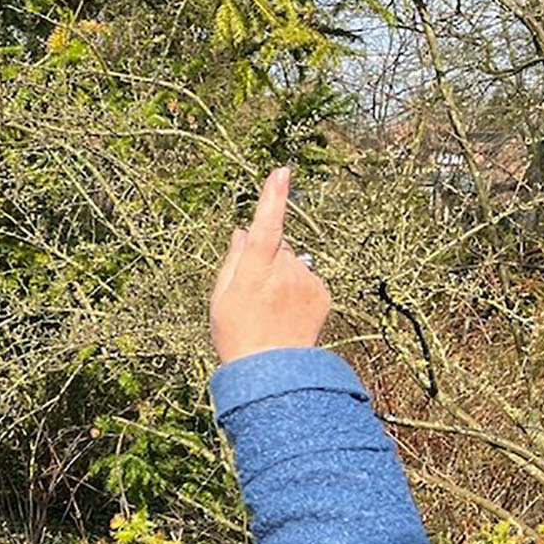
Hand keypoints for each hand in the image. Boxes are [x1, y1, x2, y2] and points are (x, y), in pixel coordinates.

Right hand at [210, 166, 330, 364]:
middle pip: (277, 247)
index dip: (273, 197)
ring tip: (271, 310)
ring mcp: (306, 282)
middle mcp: (284, 271)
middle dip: (267, 260)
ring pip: (293, 264)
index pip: (267, 225)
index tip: (282, 172)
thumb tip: (243, 233)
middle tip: (254, 295)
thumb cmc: (238, 336)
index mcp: (255, 270)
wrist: (272, 371)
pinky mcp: (322, 293)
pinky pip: (308, 279)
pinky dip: (299, 290)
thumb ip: (233, 260)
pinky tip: (288, 314)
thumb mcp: (220, 298)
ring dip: (283, 277)